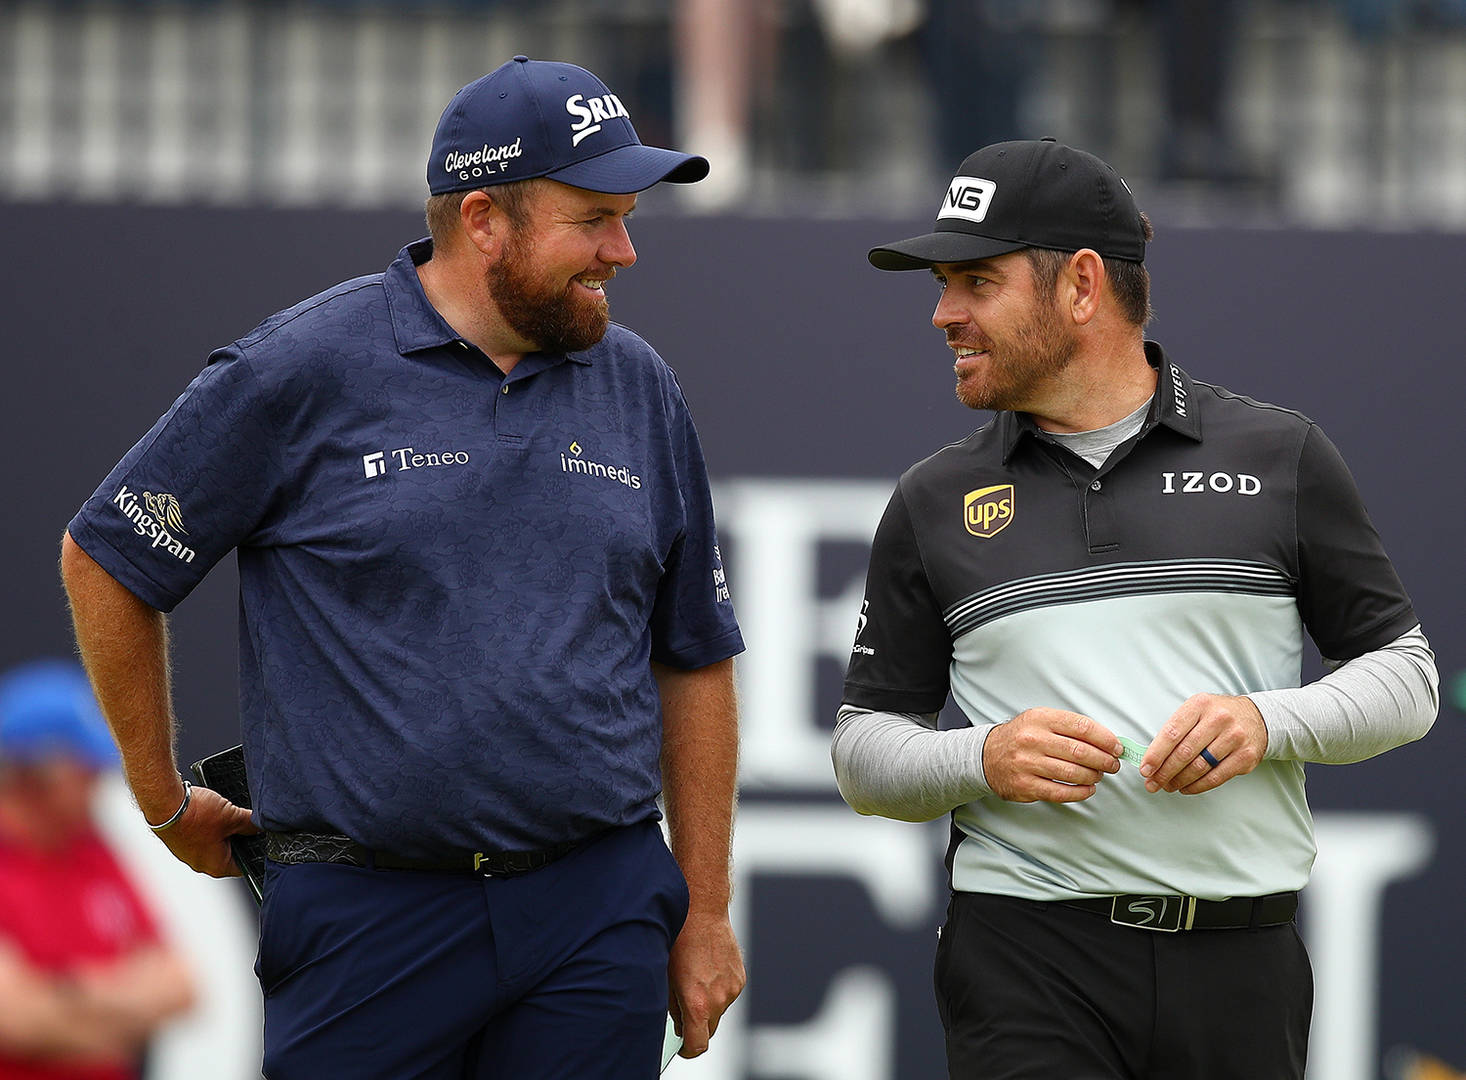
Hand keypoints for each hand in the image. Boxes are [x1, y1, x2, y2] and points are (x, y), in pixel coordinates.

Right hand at [153, 785, 258, 876]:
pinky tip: (211, 813)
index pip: (243, 866)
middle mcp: (201, 864)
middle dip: (238, 838)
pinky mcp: (180, 842)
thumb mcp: (232, 816)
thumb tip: (260, 827)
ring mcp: (188, 854)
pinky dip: (208, 827)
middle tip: (244, 823)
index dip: (254, 852)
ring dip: (222, 831)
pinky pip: (201, 837)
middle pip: (229, 854)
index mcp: (216, 866)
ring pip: (215, 844)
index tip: (261, 840)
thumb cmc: (193, 815)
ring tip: (226, 815)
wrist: (165, 803)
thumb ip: (250, 824)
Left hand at [667, 908, 744, 1058]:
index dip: (688, 1050)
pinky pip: (727, 994)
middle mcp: (719, 1000)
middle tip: (682, 1011)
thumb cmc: (678, 940)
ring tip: (694, 981)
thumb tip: (679, 1023)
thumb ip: (673, 1006)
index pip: (697, 1045)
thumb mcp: (666, 977)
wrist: (701, 911)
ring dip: (707, 1006)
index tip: (682, 1047)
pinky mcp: (740, 977)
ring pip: (719, 1011)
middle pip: (709, 1030)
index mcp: (698, 1003)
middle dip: (696, 1027)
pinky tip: (706, 971)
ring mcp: (732, 988)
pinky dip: (717, 991)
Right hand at [983, 708, 1121, 802]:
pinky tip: (1088, 789)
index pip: (1082, 727)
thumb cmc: (1020, 737)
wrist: (986, 755)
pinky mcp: (1026, 785)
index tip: (1116, 747)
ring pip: (1072, 773)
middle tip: (1112, 764)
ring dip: (1093, 776)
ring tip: (1099, 775)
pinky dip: (1080, 793)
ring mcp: (1027, 764)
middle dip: (1104, 760)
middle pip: (1080, 752)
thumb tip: (1106, 740)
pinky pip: (1060, 792)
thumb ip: (1069, 727)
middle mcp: (1033, 740)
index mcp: (1040, 719)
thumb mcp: (1040, 720)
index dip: (1105, 739)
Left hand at [1141, 693, 1267, 794]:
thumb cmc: (1217, 715)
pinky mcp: (1245, 756)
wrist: (1257, 717)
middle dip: (1164, 772)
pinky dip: (1197, 786)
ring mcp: (1234, 738)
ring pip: (1199, 766)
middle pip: (1184, 752)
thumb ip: (1176, 729)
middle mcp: (1218, 719)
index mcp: (1200, 705)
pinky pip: (1216, 777)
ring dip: (1179, 780)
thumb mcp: (1196, 710)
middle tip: (1152, 783)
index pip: (1172, 733)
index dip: (1156, 754)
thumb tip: (1152, 757)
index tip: (1145, 769)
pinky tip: (1186, 787)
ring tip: (1167, 785)